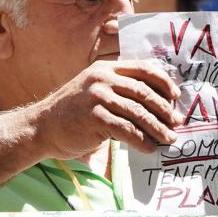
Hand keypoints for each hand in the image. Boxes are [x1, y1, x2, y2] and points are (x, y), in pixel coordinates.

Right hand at [29, 59, 181, 157]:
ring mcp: (97, 97)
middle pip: (145, 92)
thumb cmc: (73, 113)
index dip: (164, 82)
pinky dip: (142, 141)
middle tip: (177, 123)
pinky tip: (149, 148)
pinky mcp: (94, 118)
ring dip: (158, 128)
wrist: (40, 127)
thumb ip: (119, 90)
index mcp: (105, 68)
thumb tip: (157, 104)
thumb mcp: (94, 90)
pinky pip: (127, 130)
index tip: (176, 97)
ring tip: (169, 139)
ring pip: (139, 113)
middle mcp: (102, 79)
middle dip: (165, 110)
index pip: (143, 69)